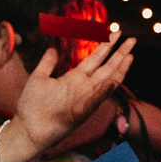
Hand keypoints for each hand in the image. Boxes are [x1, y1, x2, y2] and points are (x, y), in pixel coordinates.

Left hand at [11, 34, 136, 160]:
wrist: (27, 128)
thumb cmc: (32, 106)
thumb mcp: (38, 78)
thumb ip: (47, 64)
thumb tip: (52, 49)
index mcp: (75, 77)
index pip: (96, 58)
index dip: (107, 45)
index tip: (116, 33)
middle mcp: (84, 87)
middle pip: (107, 66)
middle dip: (120, 53)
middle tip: (132, 40)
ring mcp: (85, 99)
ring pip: (108, 81)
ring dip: (119, 69)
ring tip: (130, 56)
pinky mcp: (81, 112)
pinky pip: (95, 101)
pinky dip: (103, 92)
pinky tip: (111, 81)